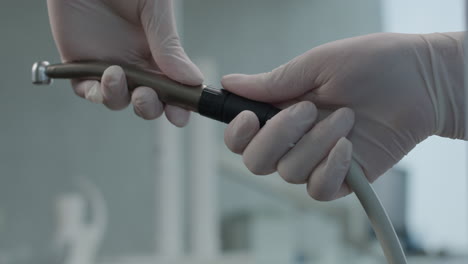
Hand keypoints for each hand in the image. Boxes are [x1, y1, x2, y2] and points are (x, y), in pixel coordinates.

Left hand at [47, 0, 203, 125]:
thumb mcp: (155, 9)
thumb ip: (169, 46)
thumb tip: (192, 80)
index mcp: (159, 54)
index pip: (173, 89)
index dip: (178, 106)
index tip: (181, 113)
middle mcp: (136, 65)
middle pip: (148, 102)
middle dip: (150, 107)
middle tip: (148, 96)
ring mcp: (110, 67)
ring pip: (118, 101)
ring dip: (120, 98)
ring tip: (117, 74)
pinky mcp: (81, 64)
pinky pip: (87, 90)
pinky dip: (95, 92)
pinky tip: (103, 76)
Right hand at [222, 32, 464, 200]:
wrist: (419, 80)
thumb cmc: (371, 64)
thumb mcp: (317, 65)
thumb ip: (273, 81)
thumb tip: (230, 81)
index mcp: (281, 110)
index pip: (242, 137)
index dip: (238, 134)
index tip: (251, 116)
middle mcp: (293, 138)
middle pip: (256, 162)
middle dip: (278, 136)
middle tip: (309, 110)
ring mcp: (317, 160)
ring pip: (289, 172)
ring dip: (315, 144)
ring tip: (346, 117)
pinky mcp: (342, 178)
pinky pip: (318, 190)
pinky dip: (329, 169)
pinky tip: (347, 147)